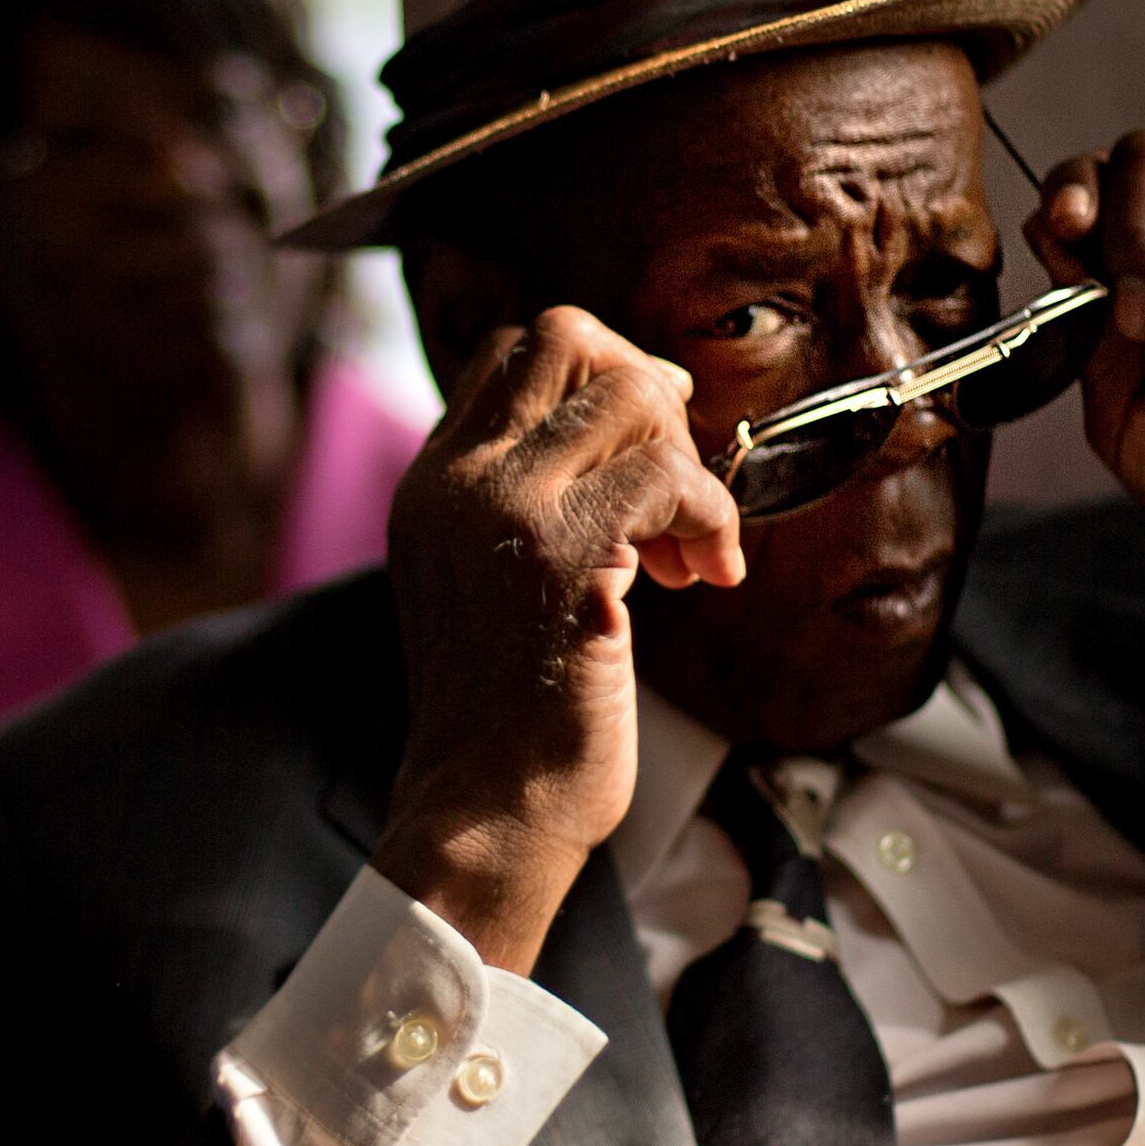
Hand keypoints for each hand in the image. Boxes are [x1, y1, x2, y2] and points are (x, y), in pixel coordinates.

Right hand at [376, 309, 745, 974]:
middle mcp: (455, 478)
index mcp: (431, 482)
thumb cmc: (510, 716)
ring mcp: (503, 508)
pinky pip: (670, 476)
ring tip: (691, 551)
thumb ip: (526, 504)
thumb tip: (627, 434)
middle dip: (647, 391)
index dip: (596, 376)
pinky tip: (708, 577)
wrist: (488, 809)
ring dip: (686, 464)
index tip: (642, 444)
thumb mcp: (487, 582)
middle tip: (676, 478)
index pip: (513, 351)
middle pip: (565, 336)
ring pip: (630, 393)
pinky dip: (713, 517)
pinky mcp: (564, 552)